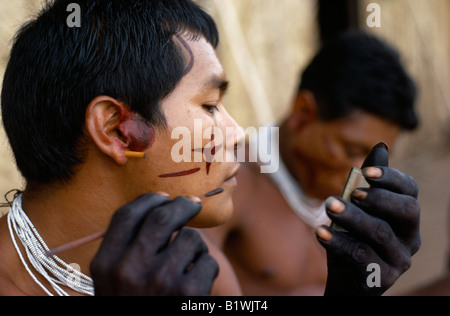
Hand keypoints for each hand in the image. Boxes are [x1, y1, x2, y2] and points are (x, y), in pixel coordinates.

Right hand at [90, 193, 218, 295]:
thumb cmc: (133, 303)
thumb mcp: (113, 282)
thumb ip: (126, 248)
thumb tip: (162, 207)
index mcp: (106, 264)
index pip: (126, 216)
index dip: (148, 200)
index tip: (163, 197)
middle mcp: (130, 270)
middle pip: (162, 217)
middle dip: (182, 205)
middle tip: (192, 204)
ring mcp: (161, 281)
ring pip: (190, 238)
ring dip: (195, 245)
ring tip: (188, 262)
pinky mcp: (189, 294)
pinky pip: (208, 261)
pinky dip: (206, 267)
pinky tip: (196, 282)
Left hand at [317, 143, 420, 295]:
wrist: (345, 278)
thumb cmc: (352, 237)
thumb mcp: (357, 209)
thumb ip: (366, 182)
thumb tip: (380, 146)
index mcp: (406, 215)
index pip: (410, 191)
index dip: (391, 178)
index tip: (365, 171)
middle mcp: (411, 237)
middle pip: (408, 210)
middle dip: (378, 197)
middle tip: (351, 192)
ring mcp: (400, 259)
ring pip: (381, 232)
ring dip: (352, 217)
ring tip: (328, 205)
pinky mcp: (383, 278)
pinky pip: (361, 256)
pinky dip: (338, 242)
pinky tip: (320, 232)